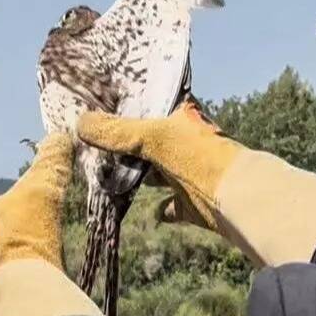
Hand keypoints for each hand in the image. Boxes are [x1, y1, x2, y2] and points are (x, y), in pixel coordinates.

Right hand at [78, 96, 241, 231]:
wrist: (236, 197)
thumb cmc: (199, 156)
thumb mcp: (153, 137)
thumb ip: (117, 132)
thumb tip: (80, 123)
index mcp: (182, 117)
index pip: (149, 107)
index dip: (124, 109)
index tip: (95, 112)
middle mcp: (186, 141)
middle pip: (148, 141)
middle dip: (124, 147)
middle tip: (90, 147)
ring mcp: (190, 172)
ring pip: (156, 173)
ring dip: (137, 177)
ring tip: (103, 177)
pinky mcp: (192, 202)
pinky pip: (171, 206)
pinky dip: (161, 209)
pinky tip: (144, 208)